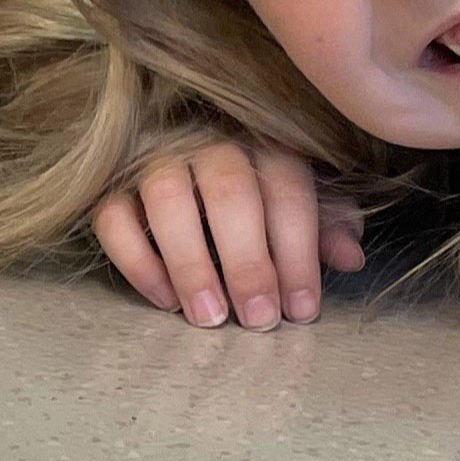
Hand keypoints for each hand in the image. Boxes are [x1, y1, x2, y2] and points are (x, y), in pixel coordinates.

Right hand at [91, 141, 364, 329]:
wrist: (175, 147)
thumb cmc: (251, 189)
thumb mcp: (296, 202)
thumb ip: (325, 226)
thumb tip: (350, 257)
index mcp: (262, 143)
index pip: (286, 191)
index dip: (297, 252)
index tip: (301, 309)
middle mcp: (207, 140)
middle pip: (228, 191)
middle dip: (247, 261)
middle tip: (259, 320)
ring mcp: (153, 159)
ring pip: (166, 199)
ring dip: (191, 262)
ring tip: (210, 318)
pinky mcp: (108, 186)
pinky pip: (113, 218)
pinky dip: (137, 262)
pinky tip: (165, 301)